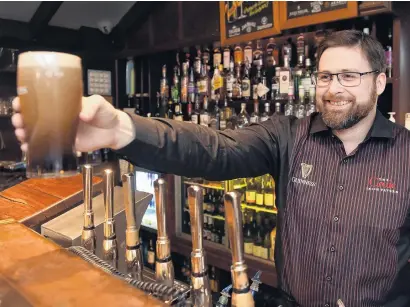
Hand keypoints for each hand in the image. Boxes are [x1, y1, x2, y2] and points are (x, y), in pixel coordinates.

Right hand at [11, 95, 134, 151]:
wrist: (115, 131)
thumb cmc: (106, 114)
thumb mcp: (99, 104)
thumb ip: (92, 106)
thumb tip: (83, 115)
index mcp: (64, 104)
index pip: (41, 100)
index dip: (26, 101)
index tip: (20, 104)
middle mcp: (59, 117)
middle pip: (33, 116)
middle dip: (21, 118)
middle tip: (19, 122)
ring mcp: (61, 131)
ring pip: (37, 131)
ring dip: (24, 132)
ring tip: (21, 134)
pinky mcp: (66, 143)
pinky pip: (47, 146)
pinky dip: (35, 147)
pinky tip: (28, 148)